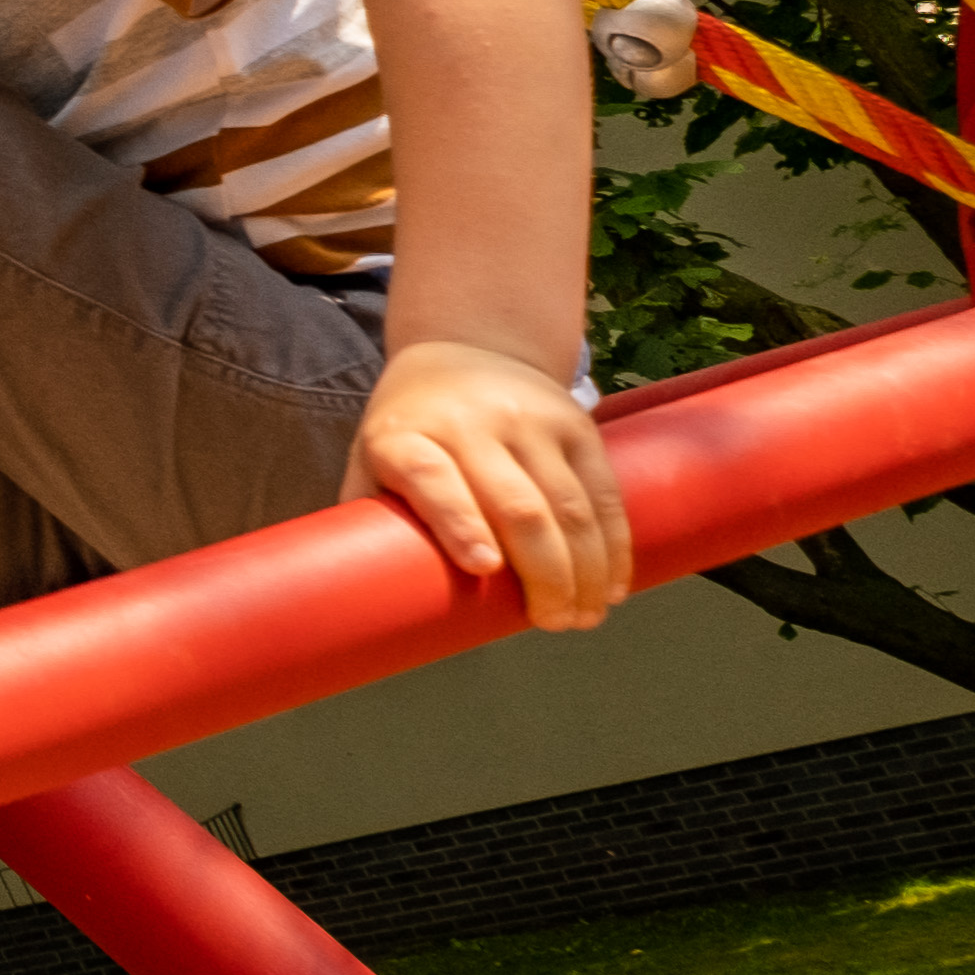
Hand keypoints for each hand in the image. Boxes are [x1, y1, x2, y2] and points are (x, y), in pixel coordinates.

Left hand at [342, 340, 629, 629]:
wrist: (465, 351)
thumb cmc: (410, 432)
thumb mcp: (372, 461)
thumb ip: (368, 520)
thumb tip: (361, 600)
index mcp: (406, 436)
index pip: (431, 476)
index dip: (457, 522)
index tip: (483, 568)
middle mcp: (469, 423)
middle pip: (517, 506)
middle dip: (543, 574)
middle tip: (552, 624)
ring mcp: (529, 420)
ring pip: (569, 505)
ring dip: (585, 570)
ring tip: (584, 617)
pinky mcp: (576, 422)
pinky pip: (603, 491)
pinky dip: (613, 544)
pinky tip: (611, 583)